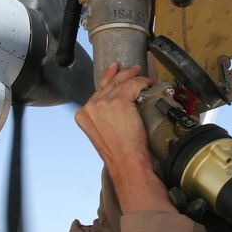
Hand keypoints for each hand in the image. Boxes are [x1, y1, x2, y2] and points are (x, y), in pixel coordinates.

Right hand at [75, 63, 172, 213]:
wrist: (126, 162)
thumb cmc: (119, 154)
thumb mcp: (102, 135)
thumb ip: (103, 119)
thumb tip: (115, 110)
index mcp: (83, 115)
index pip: (97, 91)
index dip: (108, 79)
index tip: (114, 71)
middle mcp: (90, 106)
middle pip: (108, 83)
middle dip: (121, 74)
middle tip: (132, 69)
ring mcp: (104, 103)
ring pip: (121, 81)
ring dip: (134, 76)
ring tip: (142, 74)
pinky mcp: (119, 101)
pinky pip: (133, 84)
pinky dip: (143, 82)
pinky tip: (148, 83)